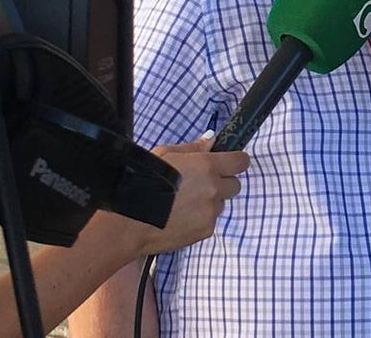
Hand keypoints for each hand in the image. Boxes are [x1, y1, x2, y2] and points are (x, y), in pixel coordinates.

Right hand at [130, 139, 249, 256]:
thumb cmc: (142, 182)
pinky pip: (210, 221)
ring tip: (183, 202)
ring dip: (210, 201)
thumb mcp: (164, 154)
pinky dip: (200, 218)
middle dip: (222, 183)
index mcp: (207, 166)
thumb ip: (193, 147)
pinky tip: (179, 217)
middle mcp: (214, 189)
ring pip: (221, 204)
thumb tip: (212, 139)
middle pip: (235, 185)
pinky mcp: (205, 231)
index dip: (236, 161)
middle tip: (201, 184)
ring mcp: (211, 211)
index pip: (240, 161)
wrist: (129, 222)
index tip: (230, 163)